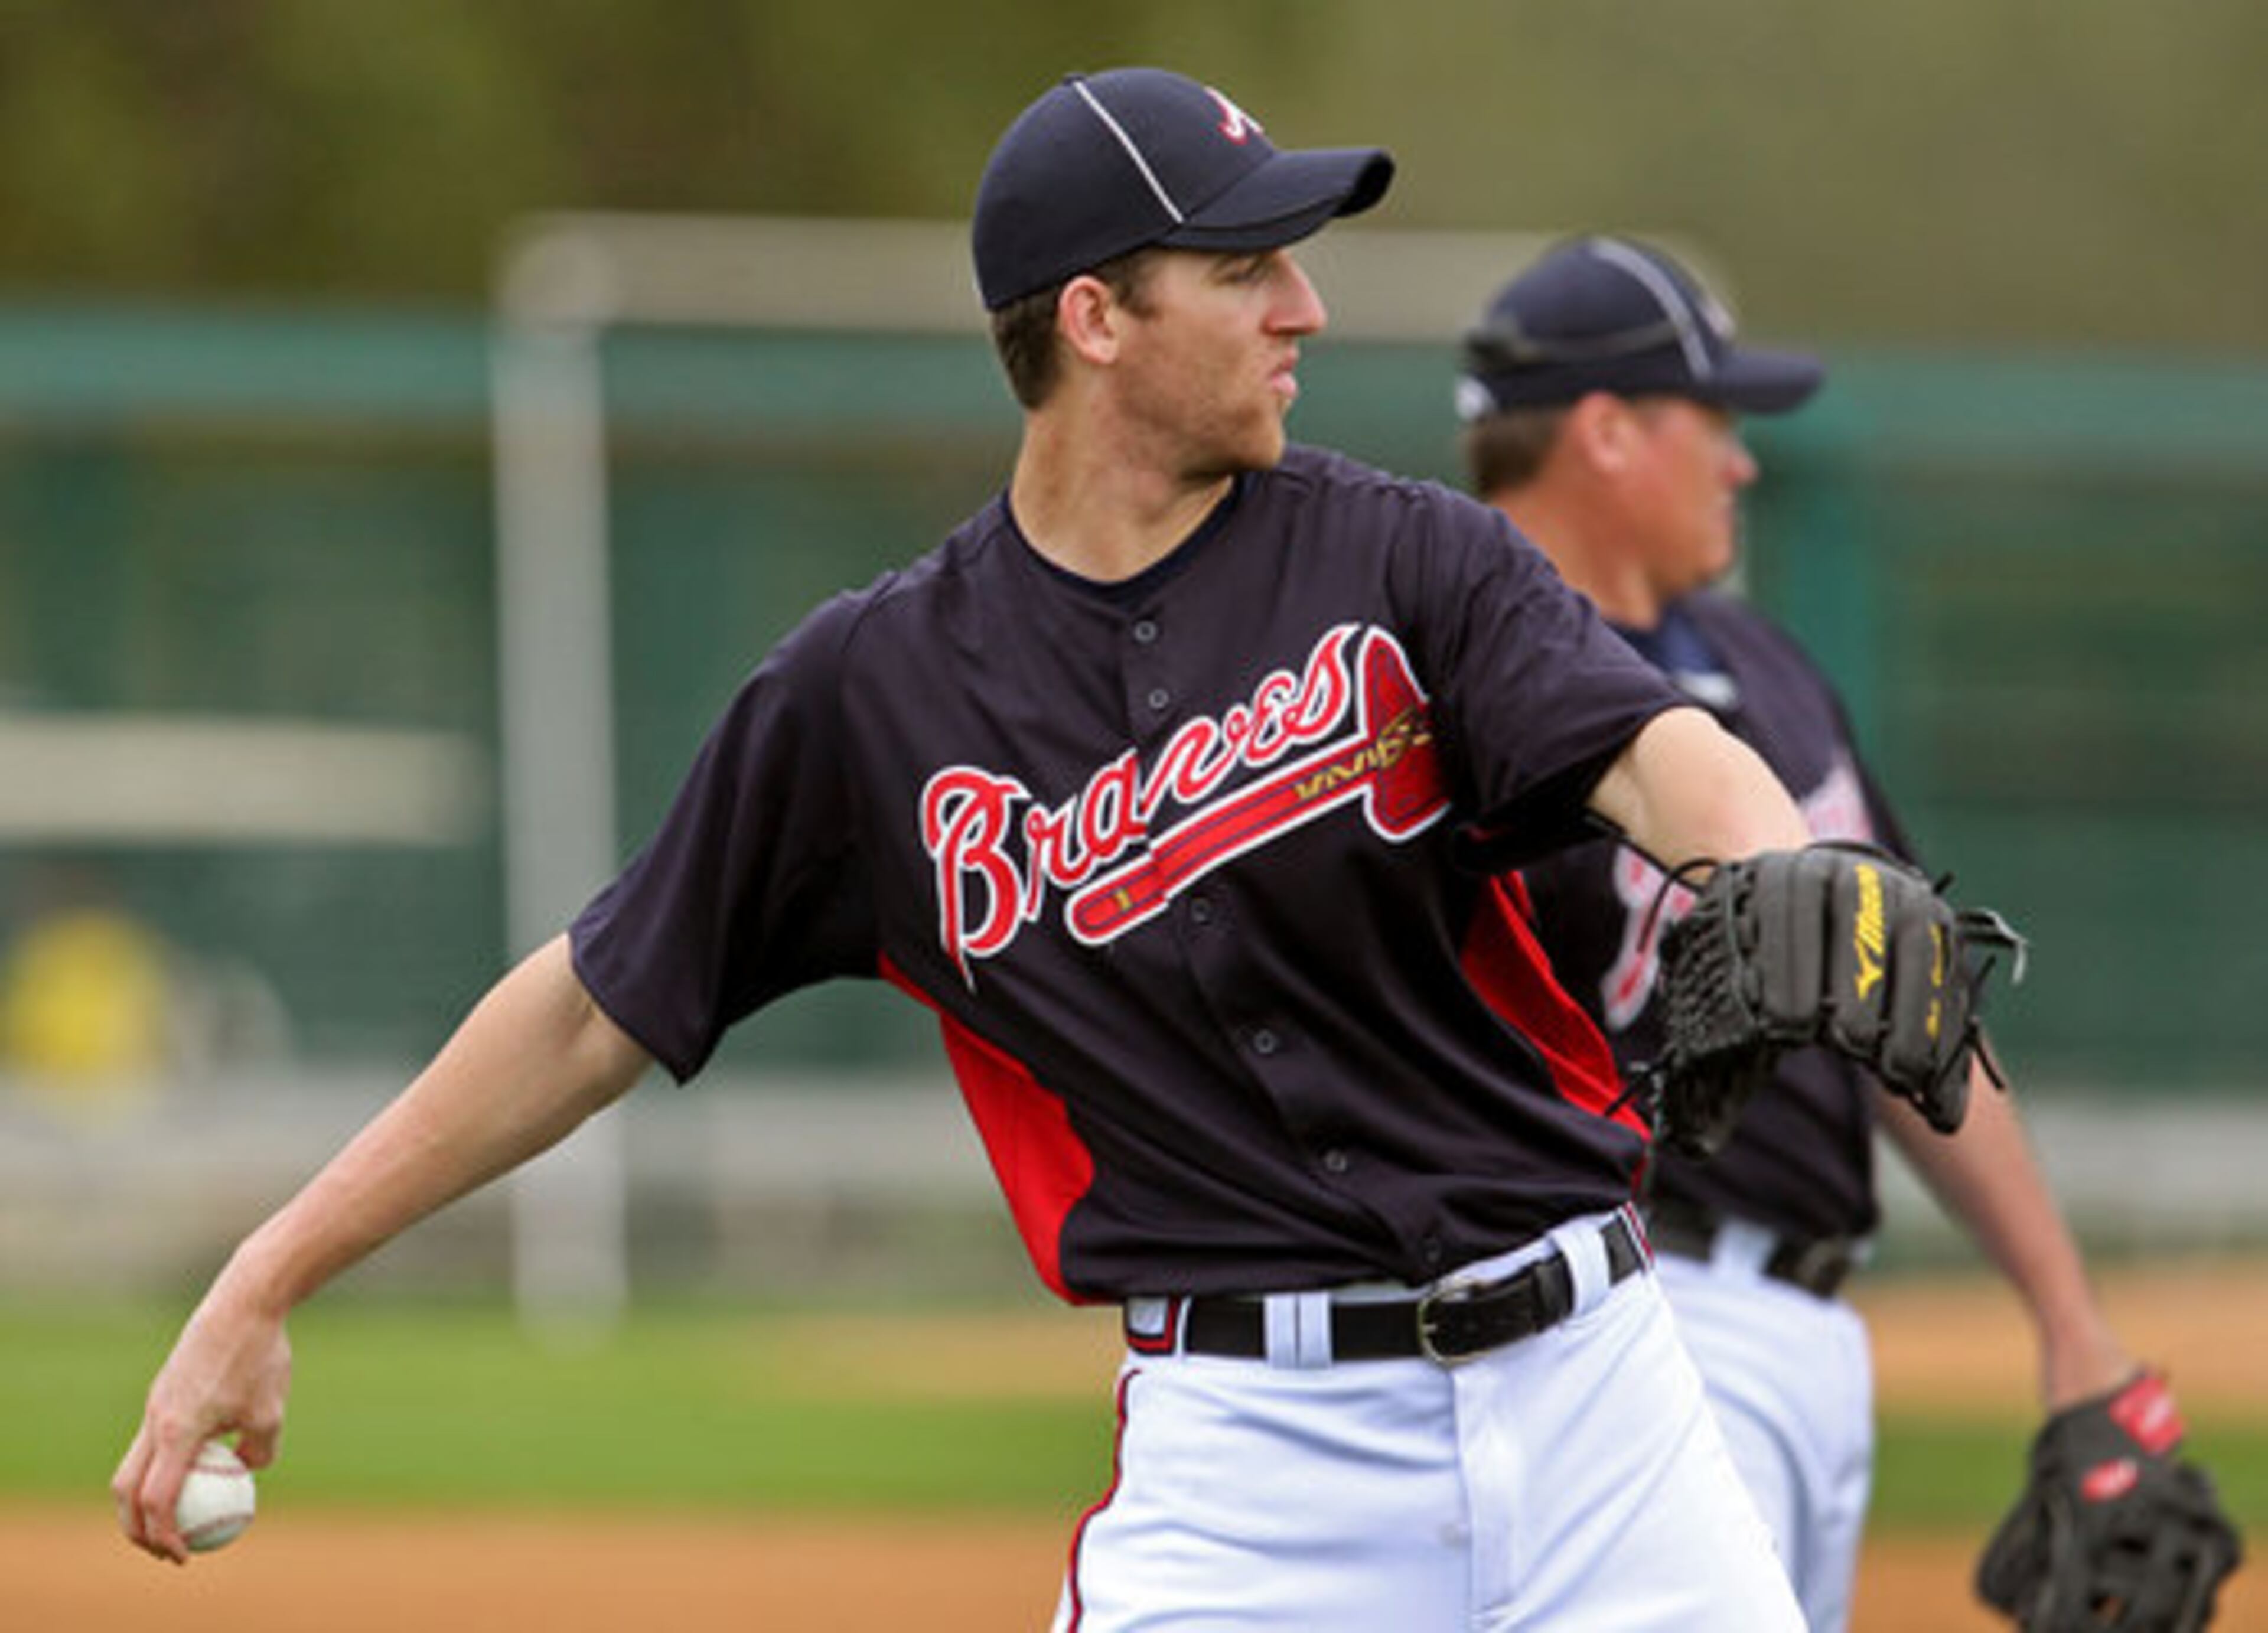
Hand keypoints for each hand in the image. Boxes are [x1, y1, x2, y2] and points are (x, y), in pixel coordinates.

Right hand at [111, 1284, 292, 1562]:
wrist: (243, 1302)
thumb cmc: (261, 1357)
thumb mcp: (271, 1413)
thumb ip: (258, 1453)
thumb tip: (245, 1473)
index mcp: (176, 1431)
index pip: (156, 1500)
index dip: (164, 1536)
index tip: (183, 1555)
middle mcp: (155, 1420)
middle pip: (127, 1488)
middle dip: (137, 1527)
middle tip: (166, 1548)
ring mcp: (155, 1404)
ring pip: (136, 1462)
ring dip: (148, 1495)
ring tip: (181, 1515)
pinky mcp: (163, 1391)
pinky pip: (155, 1439)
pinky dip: (164, 1463)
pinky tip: (200, 1466)